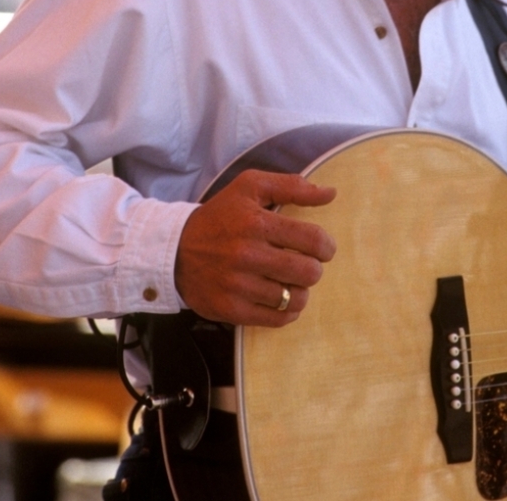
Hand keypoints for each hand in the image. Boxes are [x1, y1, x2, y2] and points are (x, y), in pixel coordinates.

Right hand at [174, 169, 336, 326]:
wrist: (175, 250)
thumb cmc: (221, 215)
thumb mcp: (250, 187)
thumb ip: (292, 186)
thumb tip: (331, 193)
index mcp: (256, 222)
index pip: (312, 240)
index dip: (326, 246)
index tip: (322, 248)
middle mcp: (247, 255)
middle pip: (308, 272)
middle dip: (314, 269)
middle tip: (304, 264)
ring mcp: (238, 285)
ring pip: (295, 298)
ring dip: (300, 290)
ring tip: (290, 281)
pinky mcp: (231, 309)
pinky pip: (277, 319)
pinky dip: (287, 311)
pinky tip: (281, 298)